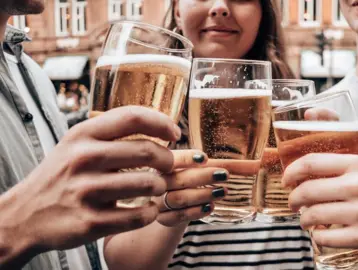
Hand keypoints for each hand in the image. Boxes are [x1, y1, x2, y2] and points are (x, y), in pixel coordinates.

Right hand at [2, 106, 189, 253]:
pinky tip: (147, 209)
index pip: (133, 117)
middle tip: (168, 165)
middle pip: (147, 151)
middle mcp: (83, 159)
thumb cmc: (61, 175)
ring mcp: (85, 192)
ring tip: (156, 187)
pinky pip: (139, 215)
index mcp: (82, 135)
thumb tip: (158, 126)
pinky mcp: (90, 223)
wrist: (24, 215)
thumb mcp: (77, 144)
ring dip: (161, 186)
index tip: (174, 133)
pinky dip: (151, 212)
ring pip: (148, 184)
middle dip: (167, 159)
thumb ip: (111, 132)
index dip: (162, 123)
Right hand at [153, 150, 228, 226]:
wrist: (170, 205)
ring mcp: (158, 201)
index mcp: (164, 163)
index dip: (186, 158)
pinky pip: (178, 216)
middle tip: (224, 175)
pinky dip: (196, 212)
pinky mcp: (163, 218)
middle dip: (203, 177)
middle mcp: (157, 181)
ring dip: (202, 195)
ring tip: (222, 192)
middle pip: (178, 179)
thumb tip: (252, 164)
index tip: (204, 158)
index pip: (172, 159)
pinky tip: (211, 207)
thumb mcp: (200, 169)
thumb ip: (221, 165)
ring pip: (179, 199)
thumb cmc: (188, 181)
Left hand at [283, 147, 357, 260]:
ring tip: (306, 218)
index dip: (291, 172)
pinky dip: (317, 236)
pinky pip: (326, 238)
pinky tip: (320, 232)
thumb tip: (314, 114)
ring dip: (303, 219)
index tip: (286, 179)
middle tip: (293, 202)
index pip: (311, 163)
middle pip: (307, 191)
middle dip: (293, 199)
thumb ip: (347, 140)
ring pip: (313, 216)